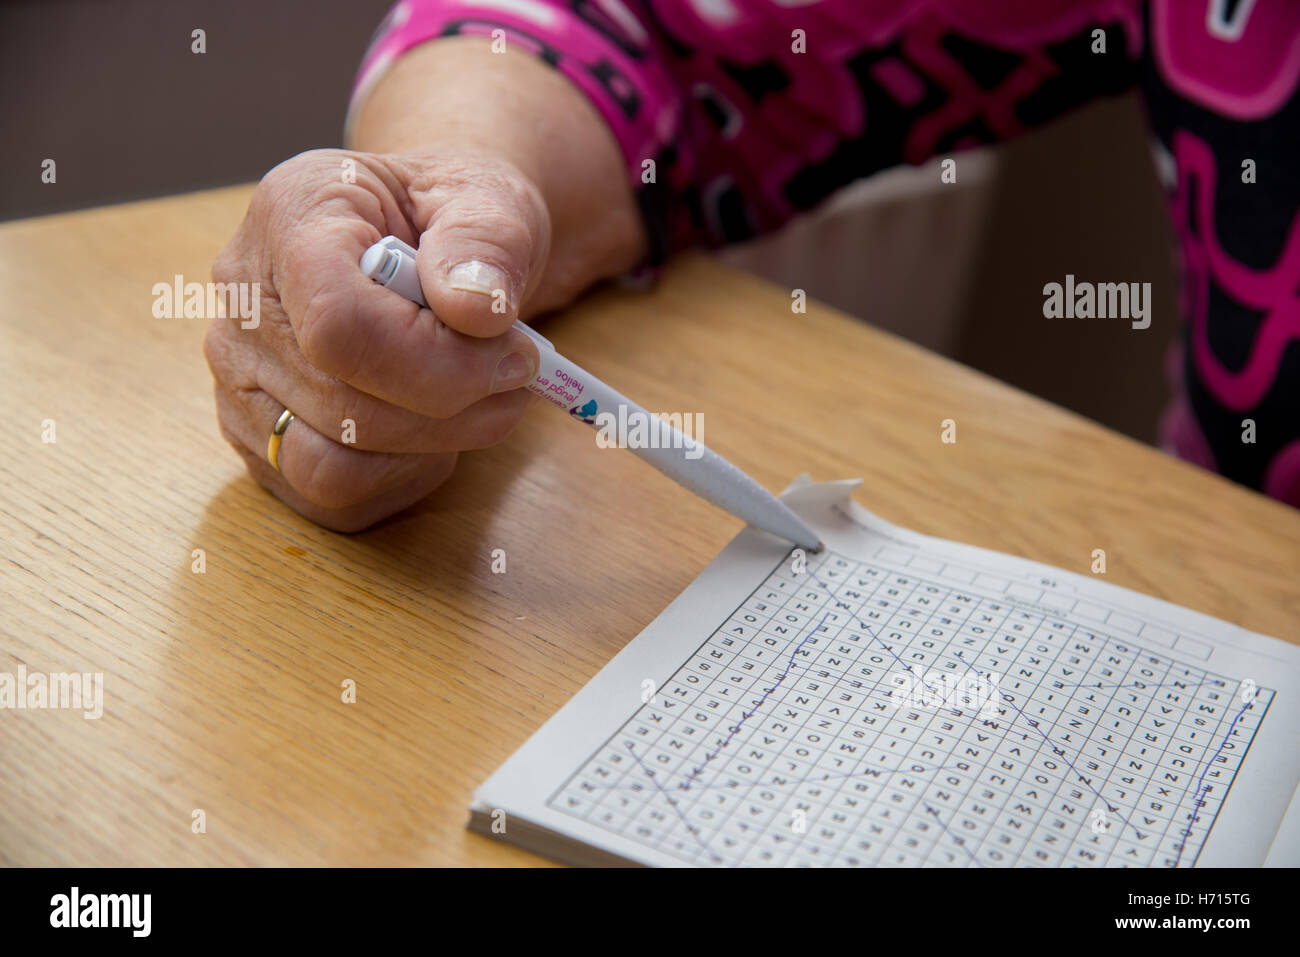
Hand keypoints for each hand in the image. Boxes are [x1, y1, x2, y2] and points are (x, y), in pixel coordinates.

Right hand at [204, 147, 547, 530]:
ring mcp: (241, 379)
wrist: (437, 244)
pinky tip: (436, 428)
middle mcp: (243, 302)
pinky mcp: (260, 439)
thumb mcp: (490, 200)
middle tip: (517, 376)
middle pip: (343, 407)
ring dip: (429, 449)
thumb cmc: (456, 217)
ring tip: (477, 400)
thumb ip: (487, 243)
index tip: (514, 355)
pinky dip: (403, 478)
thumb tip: (475, 311)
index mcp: (291, 216)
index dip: (436, 363)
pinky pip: (333, 499)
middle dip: (455, 408)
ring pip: (332, 468)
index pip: (338, 325)